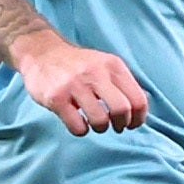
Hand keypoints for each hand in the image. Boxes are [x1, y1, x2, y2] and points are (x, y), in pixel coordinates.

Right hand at [13, 33, 150, 135]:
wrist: (41, 53)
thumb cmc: (78, 66)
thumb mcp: (105, 65)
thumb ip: (123, 83)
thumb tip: (142, 108)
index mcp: (113, 66)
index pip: (138, 99)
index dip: (139, 118)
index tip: (133, 124)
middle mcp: (96, 73)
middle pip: (122, 110)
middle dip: (122, 124)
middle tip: (116, 127)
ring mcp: (74, 85)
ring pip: (100, 120)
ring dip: (101, 128)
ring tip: (96, 124)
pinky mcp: (56, 98)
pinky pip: (77, 126)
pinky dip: (82, 130)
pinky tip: (79, 123)